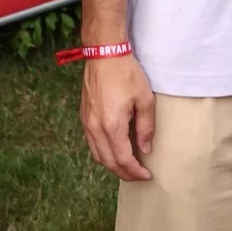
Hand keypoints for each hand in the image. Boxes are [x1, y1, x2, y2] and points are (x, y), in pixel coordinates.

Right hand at [80, 55, 154, 180]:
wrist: (104, 54)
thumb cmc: (126, 74)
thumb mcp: (145, 100)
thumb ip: (145, 128)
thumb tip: (145, 149)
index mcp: (111, 126)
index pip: (123, 159)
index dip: (135, 171)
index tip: (147, 175)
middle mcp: (95, 128)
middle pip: (108, 162)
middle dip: (124, 173)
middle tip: (139, 175)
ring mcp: (86, 123)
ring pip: (97, 154)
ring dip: (112, 164)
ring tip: (128, 165)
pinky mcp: (84, 116)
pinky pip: (92, 143)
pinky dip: (103, 152)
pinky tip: (115, 149)